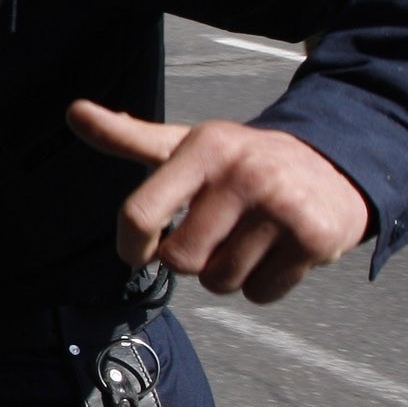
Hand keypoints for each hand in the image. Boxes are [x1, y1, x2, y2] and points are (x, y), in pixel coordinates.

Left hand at [69, 102, 372, 303]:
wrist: (334, 165)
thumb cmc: (240, 162)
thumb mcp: (186, 145)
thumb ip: (128, 137)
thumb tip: (73, 112)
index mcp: (205, 149)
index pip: (140, 215)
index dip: (132, 246)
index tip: (140, 250)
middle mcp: (244, 175)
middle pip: (181, 260)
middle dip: (189, 259)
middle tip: (212, 234)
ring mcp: (282, 208)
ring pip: (220, 282)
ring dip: (226, 273)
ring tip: (247, 239)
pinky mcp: (314, 239)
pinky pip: (259, 294)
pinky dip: (262, 285)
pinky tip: (275, 251)